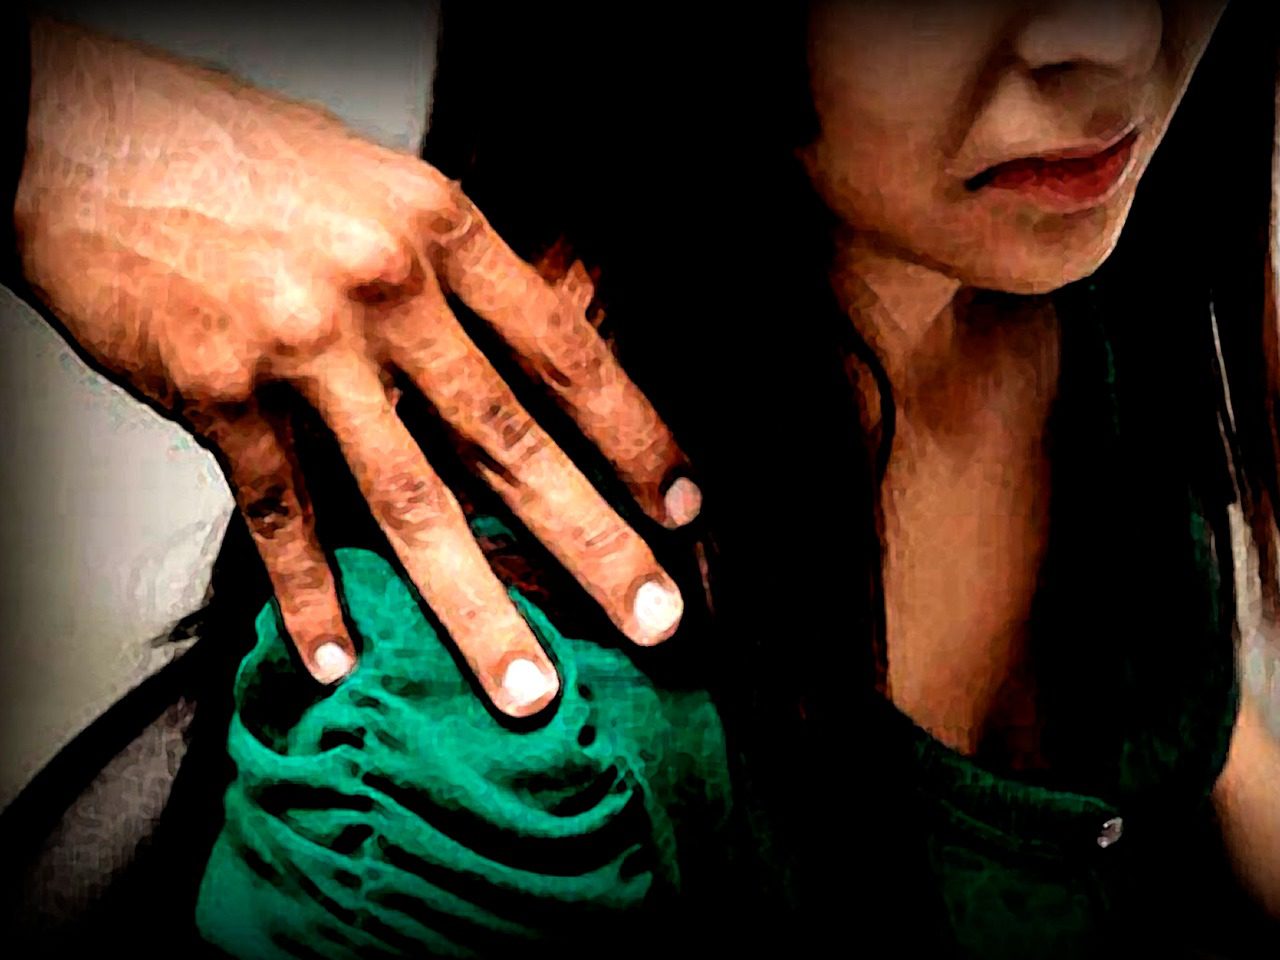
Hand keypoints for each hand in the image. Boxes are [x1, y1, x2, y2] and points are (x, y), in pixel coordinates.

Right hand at [14, 13, 699, 716]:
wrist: (80, 134)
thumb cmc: (238, 152)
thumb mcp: (381, 186)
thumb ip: (454, 276)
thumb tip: (526, 366)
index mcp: (440, 230)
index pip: (566, 354)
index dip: (635, 438)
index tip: (681, 507)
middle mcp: (383, 292)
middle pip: (511, 442)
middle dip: (594, 545)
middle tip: (656, 621)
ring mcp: (301, 349)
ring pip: (408, 502)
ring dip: (474, 609)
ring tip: (527, 687)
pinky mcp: (217, 395)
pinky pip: (280, 518)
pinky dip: (311, 599)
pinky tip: (341, 662)